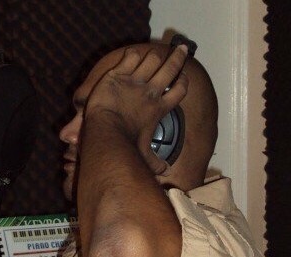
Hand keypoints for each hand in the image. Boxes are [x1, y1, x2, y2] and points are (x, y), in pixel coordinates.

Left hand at [84, 45, 188, 172]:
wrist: (106, 131)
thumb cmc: (125, 145)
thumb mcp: (143, 156)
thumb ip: (154, 163)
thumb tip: (164, 172)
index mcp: (158, 108)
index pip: (179, 91)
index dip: (183, 82)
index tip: (183, 77)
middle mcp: (150, 91)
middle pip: (170, 69)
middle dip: (178, 57)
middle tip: (182, 49)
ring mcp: (135, 81)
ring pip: (152, 60)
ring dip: (154, 56)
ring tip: (156, 53)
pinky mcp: (119, 74)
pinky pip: (130, 57)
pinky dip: (133, 54)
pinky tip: (133, 54)